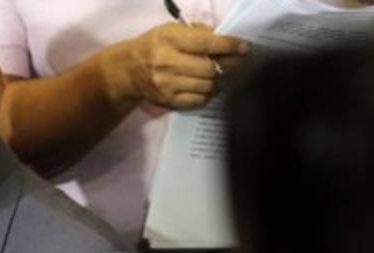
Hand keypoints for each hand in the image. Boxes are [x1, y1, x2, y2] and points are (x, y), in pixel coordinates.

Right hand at [117, 23, 249, 109]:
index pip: (205, 44)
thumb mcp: (172, 31)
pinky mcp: (168, 100)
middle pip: (209, 69)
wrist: (129, 70)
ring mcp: (167, 85)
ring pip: (207, 86)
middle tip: (241, 64)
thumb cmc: (155, 45)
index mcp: (169, 40)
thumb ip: (198, 33)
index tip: (244, 47)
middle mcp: (166, 63)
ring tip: (227, 75)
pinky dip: (210, 94)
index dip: (228, 46)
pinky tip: (212, 87)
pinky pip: (198, 100)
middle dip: (230, 66)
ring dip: (222, 81)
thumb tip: (224, 41)